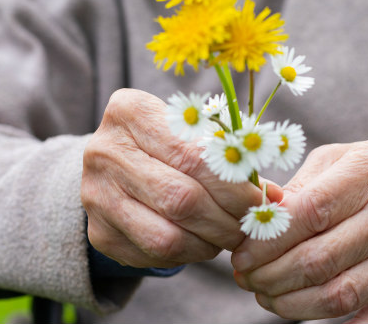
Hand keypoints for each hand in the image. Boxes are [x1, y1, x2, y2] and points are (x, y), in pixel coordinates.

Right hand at [81, 89, 280, 267]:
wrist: (116, 162)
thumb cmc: (169, 142)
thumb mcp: (194, 133)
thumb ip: (229, 157)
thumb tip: (273, 198)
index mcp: (130, 112)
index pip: (193, 157)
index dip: (235, 186)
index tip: (263, 201)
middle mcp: (104, 151)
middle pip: (181, 200)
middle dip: (226, 220)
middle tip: (249, 226)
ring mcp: (95, 195)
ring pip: (166, 237)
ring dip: (209, 244)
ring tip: (227, 236)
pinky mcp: (98, 232)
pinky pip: (152, 255)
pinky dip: (187, 255)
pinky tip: (201, 242)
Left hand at [231, 137, 367, 322]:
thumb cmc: (357, 169)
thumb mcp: (328, 160)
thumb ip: (294, 190)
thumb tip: (253, 222)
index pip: (312, 212)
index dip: (269, 240)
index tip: (241, 254)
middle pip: (322, 258)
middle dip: (272, 275)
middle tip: (245, 278)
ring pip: (340, 294)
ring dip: (292, 303)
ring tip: (264, 295)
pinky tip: (306, 316)